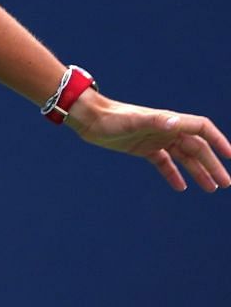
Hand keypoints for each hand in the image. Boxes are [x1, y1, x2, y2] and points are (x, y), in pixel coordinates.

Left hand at [68, 92, 230, 191]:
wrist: (89, 119)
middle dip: (212, 165)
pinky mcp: (143, 148)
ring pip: (183, 157)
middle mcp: (166, 129)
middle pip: (197, 148)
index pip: (202, 129)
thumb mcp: (134, 120)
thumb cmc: (112, 117)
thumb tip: (174, 122)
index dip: (218, 140)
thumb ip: (156, 121)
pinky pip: (164, 163)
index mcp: (169, 121)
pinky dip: (173, 174)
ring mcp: (156, 139)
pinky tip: (181, 187)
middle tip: (226, 184)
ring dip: (198, 172)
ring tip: (211, 188)